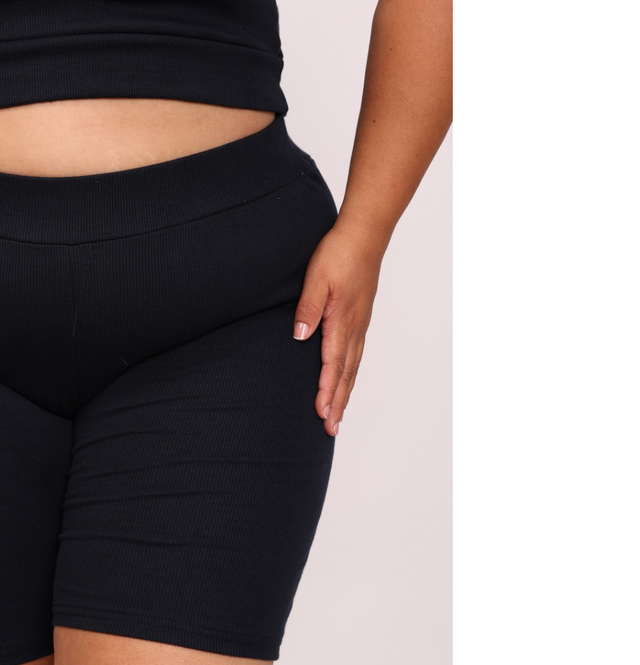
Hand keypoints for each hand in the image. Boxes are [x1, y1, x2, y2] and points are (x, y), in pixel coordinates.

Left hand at [292, 223, 383, 436]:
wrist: (364, 235)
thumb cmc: (338, 254)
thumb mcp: (316, 279)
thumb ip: (307, 309)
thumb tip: (299, 337)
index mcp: (341, 321)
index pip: (333, 364)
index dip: (327, 390)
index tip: (321, 413)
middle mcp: (354, 328)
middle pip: (346, 374)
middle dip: (337, 402)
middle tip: (331, 429)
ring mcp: (359, 325)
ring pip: (352, 367)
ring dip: (344, 393)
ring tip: (337, 416)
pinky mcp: (360, 319)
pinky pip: (356, 355)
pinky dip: (350, 375)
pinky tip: (345, 381)